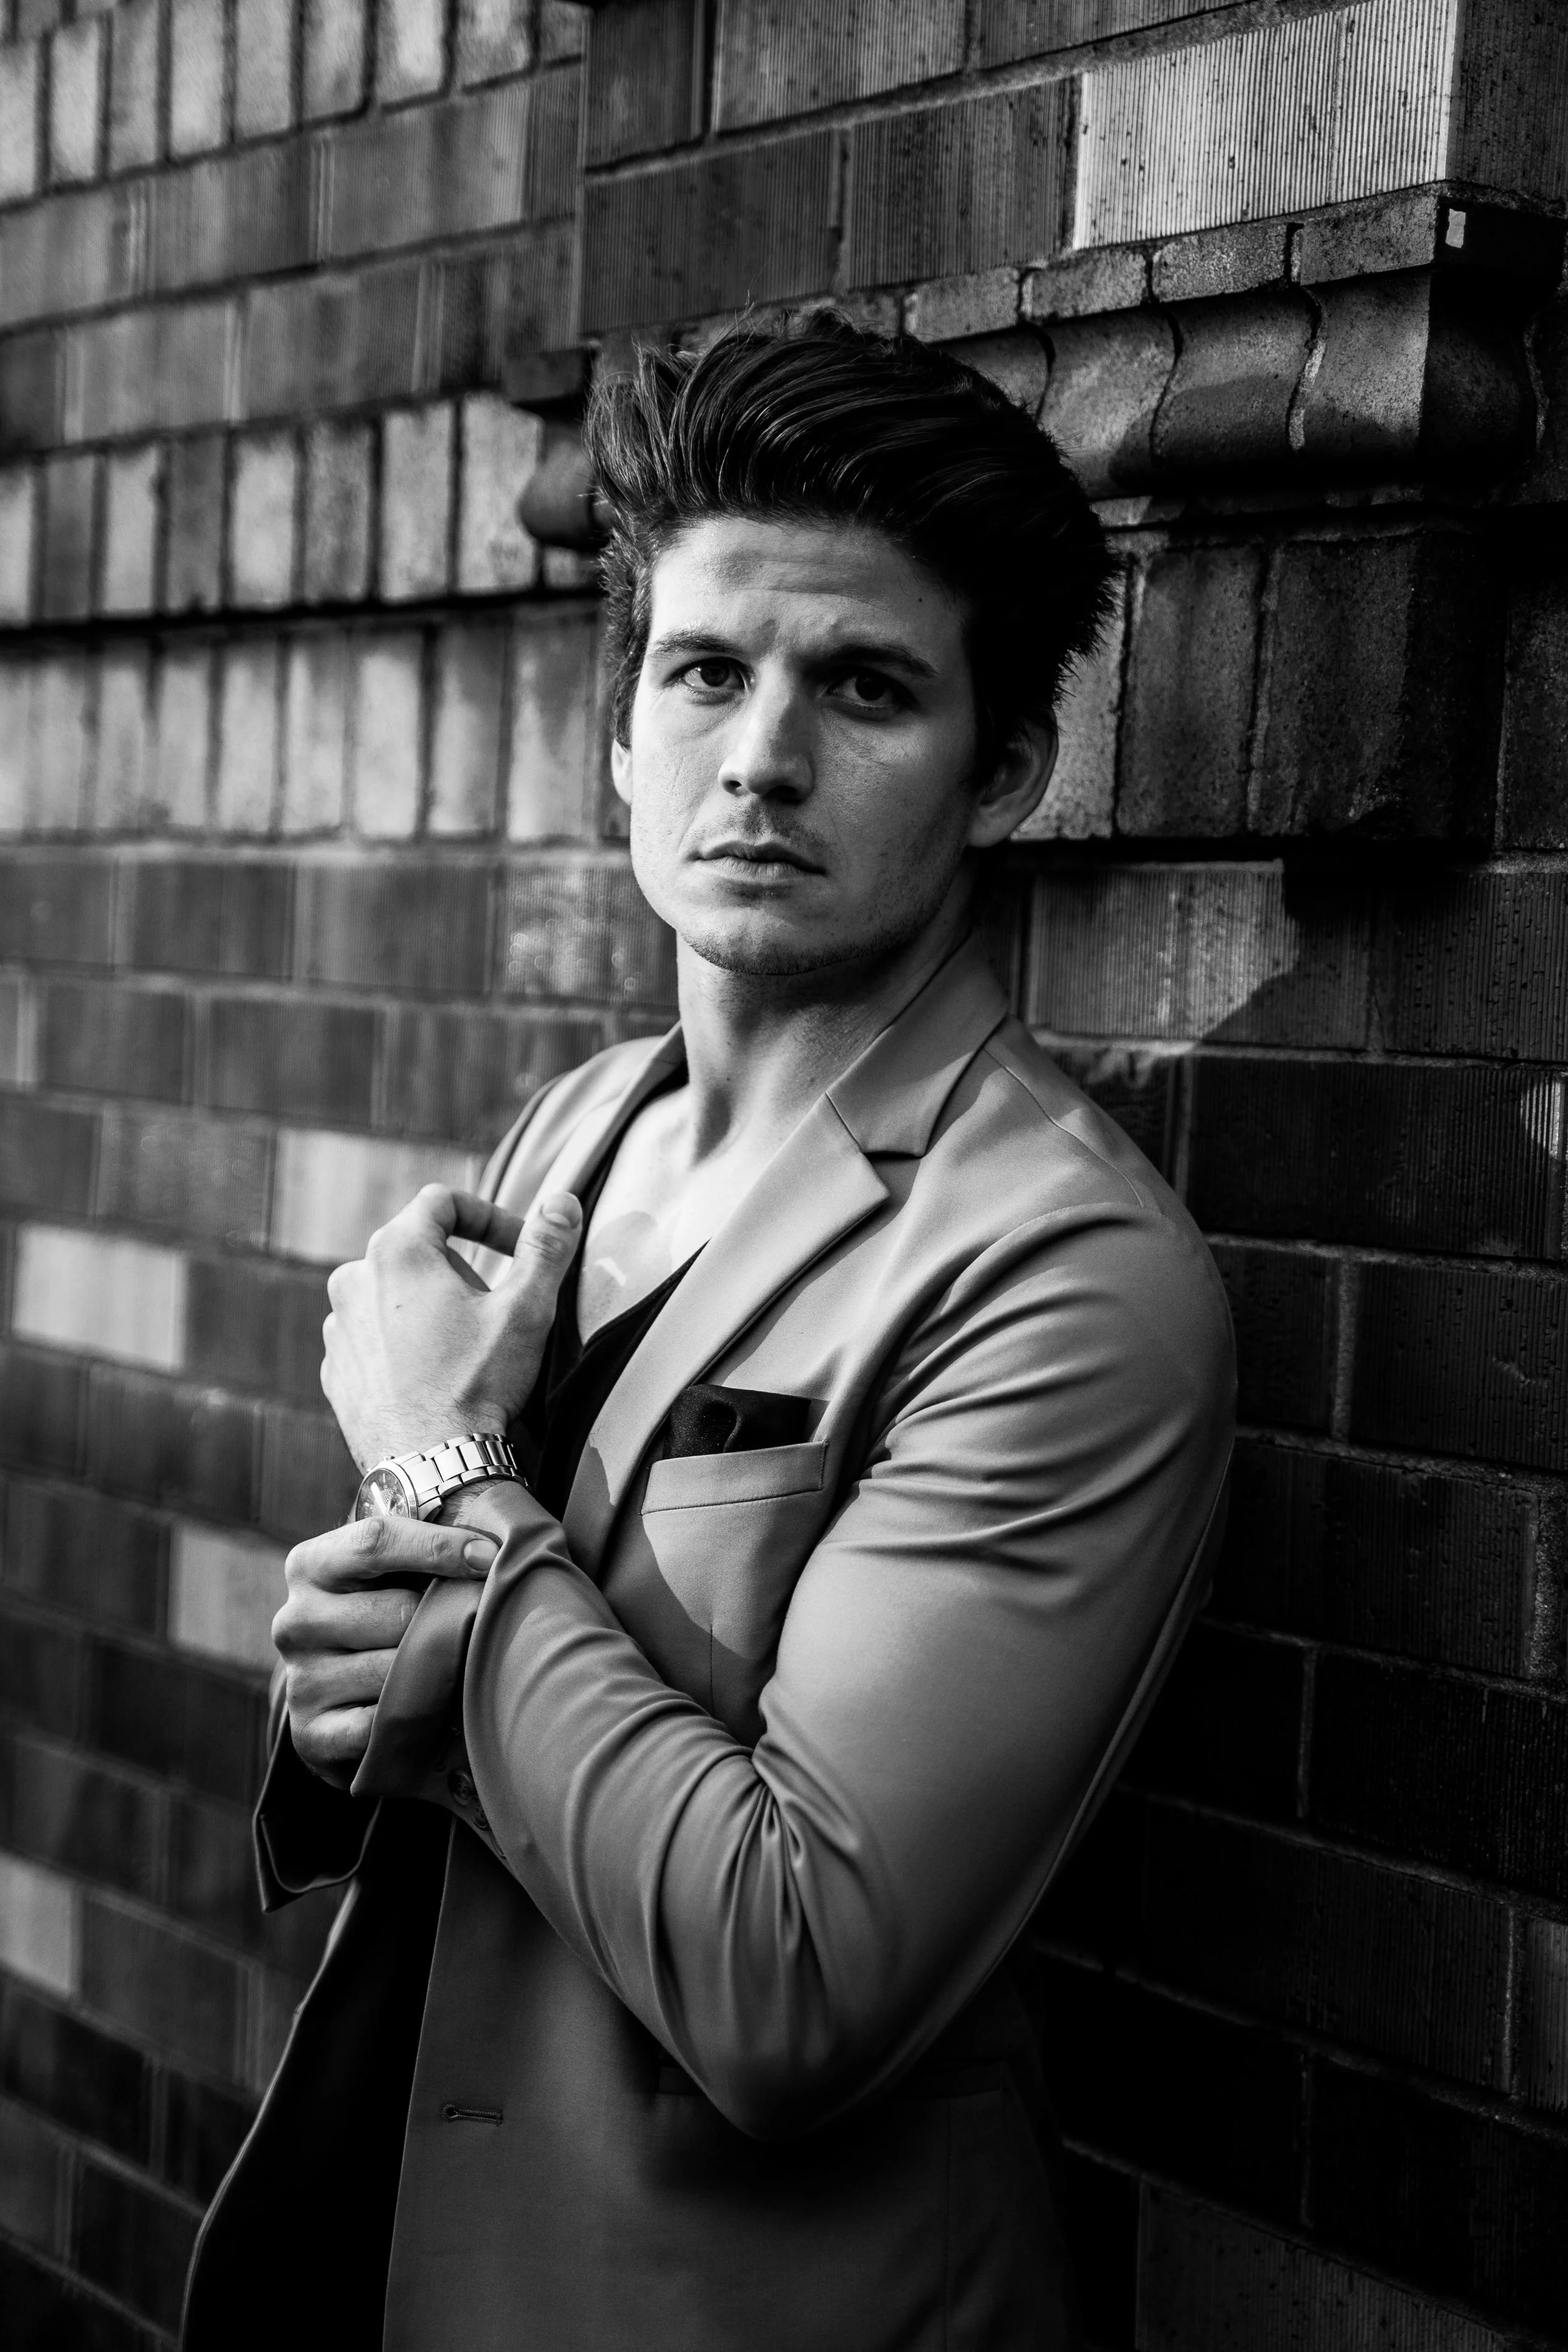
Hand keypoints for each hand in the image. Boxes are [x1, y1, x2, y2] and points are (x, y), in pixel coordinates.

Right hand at [273, 1514, 499, 1788]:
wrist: (336, 1694)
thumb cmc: (379, 1612)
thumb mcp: (387, 1571)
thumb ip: (422, 1547)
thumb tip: (489, 1546)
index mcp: (310, 1565)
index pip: (376, 1541)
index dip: (440, 1546)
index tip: (491, 1556)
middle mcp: (295, 1620)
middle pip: (398, 1611)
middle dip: (446, 1618)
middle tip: (479, 1624)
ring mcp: (302, 1680)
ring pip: (396, 1670)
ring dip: (436, 1671)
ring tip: (455, 1668)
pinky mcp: (313, 1733)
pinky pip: (383, 1723)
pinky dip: (416, 1719)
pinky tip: (431, 1710)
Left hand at [322, 1185, 582, 1472]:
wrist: (432, 1466)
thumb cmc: (477, 1384)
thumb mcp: (526, 1310)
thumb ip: (546, 1247)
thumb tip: (563, 1202)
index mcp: (396, 1251)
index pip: (442, 1202)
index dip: (489, 1216)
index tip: (519, 1249)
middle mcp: (352, 1281)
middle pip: (418, 1249)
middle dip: (462, 1270)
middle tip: (496, 1312)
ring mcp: (337, 1329)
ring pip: (392, 1295)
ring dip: (430, 1308)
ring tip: (465, 1351)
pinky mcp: (335, 1371)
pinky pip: (373, 1338)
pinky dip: (403, 1345)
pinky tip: (434, 1377)